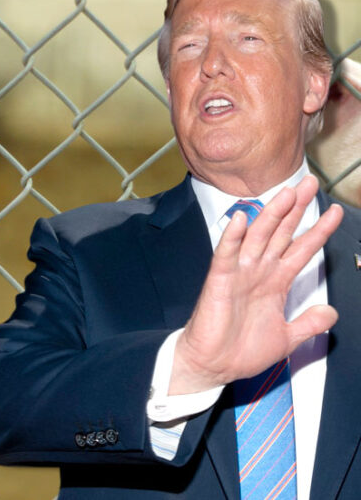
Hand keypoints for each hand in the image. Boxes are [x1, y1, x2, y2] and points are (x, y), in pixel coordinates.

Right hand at [170, 175, 343, 394]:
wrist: (214, 365)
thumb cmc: (241, 351)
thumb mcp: (287, 338)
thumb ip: (309, 323)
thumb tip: (331, 312)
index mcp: (275, 283)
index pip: (301, 250)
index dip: (318, 231)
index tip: (334, 213)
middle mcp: (258, 273)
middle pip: (280, 233)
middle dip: (296, 209)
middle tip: (309, 184)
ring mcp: (239, 274)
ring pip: (258, 237)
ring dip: (272, 215)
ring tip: (286, 193)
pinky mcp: (219, 281)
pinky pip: (226, 255)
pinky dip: (233, 237)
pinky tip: (240, 219)